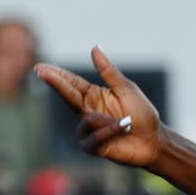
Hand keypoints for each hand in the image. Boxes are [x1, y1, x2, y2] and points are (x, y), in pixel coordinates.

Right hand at [34, 46, 161, 166]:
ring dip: (109, 121)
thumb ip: (109, 72)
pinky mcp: (92, 146)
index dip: (57, 76)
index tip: (41, 67)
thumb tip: (95, 47)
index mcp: (93, 96)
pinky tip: (124, 129)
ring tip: (127, 122)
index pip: (72, 84)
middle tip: (42, 72)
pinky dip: (111, 131)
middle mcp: (86, 112)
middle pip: (68, 96)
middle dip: (56, 84)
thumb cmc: (142, 115)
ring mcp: (87, 130)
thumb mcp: (127, 89)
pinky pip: (95, 137)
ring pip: (87, 120)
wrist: (154, 141)